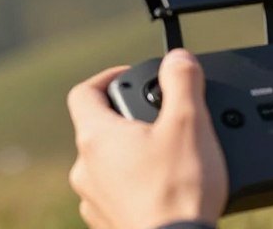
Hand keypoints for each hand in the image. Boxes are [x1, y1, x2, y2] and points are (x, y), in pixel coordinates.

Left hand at [66, 49, 227, 228]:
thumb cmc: (178, 192)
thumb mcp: (189, 123)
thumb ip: (182, 81)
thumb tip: (178, 59)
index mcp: (96, 137)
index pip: (83, 92)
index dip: (107, 78)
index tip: (129, 77)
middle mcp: (85, 168)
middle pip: (98, 128)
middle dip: (128, 119)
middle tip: (159, 119)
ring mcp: (93, 200)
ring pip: (106, 164)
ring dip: (130, 155)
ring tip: (165, 157)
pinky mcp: (108, 224)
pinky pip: (115, 194)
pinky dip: (133, 186)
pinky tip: (161, 189)